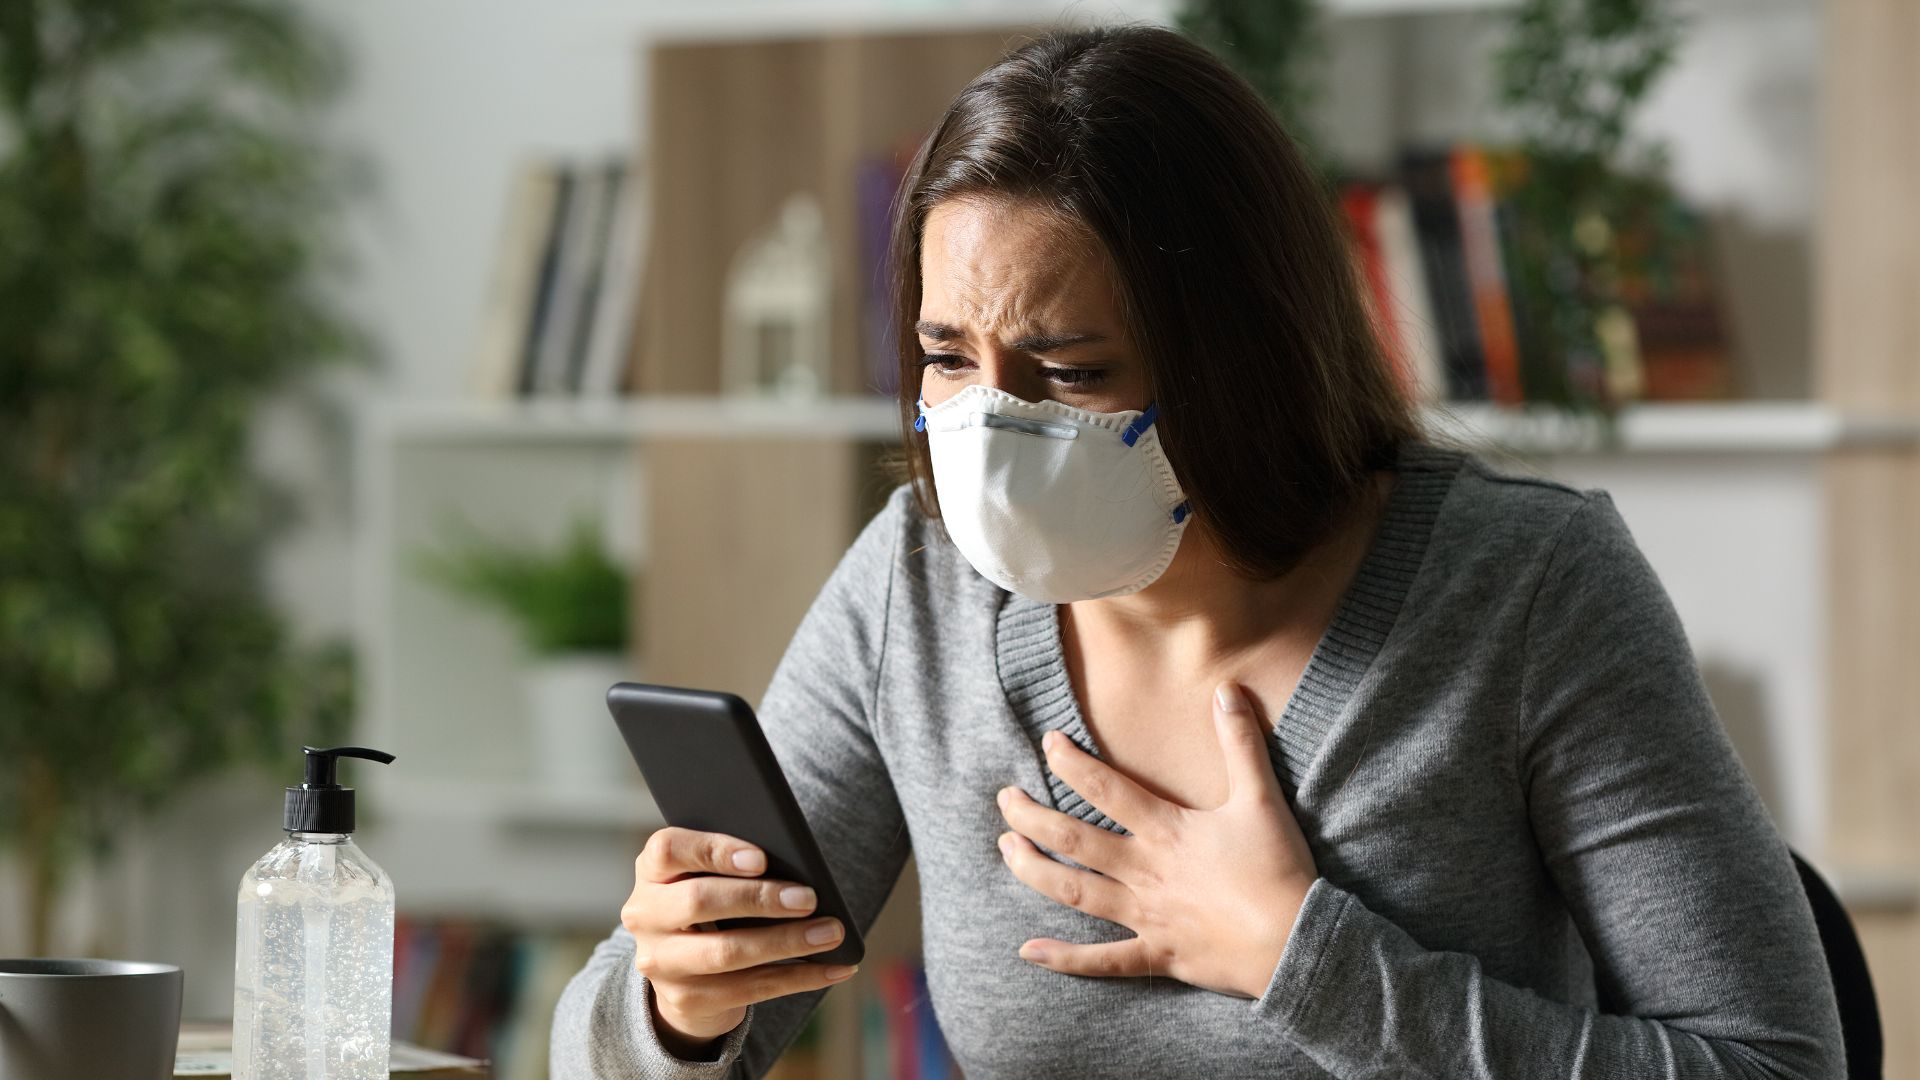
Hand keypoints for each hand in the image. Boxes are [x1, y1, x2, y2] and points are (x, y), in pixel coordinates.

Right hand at [622, 828, 859, 1049]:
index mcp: (651, 870)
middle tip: (809, 898)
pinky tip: (833, 968)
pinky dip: (799, 977)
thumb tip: (799, 869)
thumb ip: (735, 864)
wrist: (682, 966)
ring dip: (787, 942)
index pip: (669, 849)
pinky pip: (749, 989)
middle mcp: (645, 915)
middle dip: (760, 899)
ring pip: (726, 952)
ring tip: (831, 933)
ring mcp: (661, 961)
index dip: (714, 851)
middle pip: (699, 901)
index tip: (762, 858)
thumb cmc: (713, 900)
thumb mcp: (709, 874)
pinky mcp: (686, 998)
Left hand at [994, 681, 1317, 999]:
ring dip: (1034, 872)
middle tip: (1004, 799)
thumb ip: (1240, 741)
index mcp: (1166, 831)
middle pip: (1075, 840)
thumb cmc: (1278, 868)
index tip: (1046, 743)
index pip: (1105, 789)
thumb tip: (1227, 688)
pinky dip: (1064, 959)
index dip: (1071, 764)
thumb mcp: (1261, 797)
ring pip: (1075, 893)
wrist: (1297, 940)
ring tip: (1005, 850)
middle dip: (1033, 817)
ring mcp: (1146, 916)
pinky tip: (1028, 951)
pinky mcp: (1156, 955)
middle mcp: (1145, 871)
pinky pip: (1102, 961)